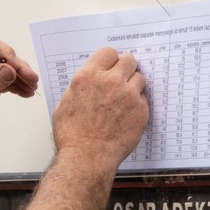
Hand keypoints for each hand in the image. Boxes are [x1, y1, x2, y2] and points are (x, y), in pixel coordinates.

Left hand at [0, 36, 39, 145]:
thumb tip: (10, 69)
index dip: (4, 51)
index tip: (18, 66)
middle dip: (17, 66)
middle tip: (31, 78)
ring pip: (4, 67)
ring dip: (19, 76)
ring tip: (32, 87)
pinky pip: (4, 79)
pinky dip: (16, 85)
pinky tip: (26, 92)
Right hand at [51, 47, 149, 167]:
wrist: (87, 157)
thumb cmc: (72, 135)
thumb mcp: (65, 103)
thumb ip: (80, 86)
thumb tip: (90, 79)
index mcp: (89, 76)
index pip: (108, 52)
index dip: (110, 60)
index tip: (111, 66)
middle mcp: (110, 81)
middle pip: (128, 60)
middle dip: (126, 68)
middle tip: (122, 79)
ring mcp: (129, 96)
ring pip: (139, 78)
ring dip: (133, 86)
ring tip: (124, 100)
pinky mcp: (141, 111)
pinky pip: (144, 99)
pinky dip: (137, 105)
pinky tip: (127, 115)